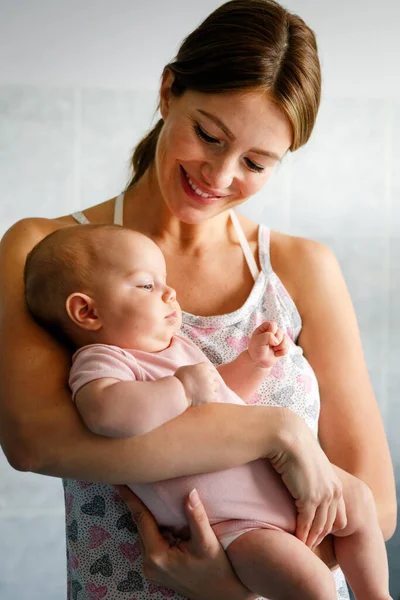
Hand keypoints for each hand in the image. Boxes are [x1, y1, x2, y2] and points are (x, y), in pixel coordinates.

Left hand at [113, 485, 256, 599]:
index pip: (141, 519)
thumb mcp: (207, 543)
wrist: (224, 595)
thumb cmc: (217, 570)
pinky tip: (164, 519)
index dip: (130, 499)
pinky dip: (156, 528)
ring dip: (150, 517)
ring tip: (150, 496)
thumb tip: (190, 493)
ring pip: (146, 534)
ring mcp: (152, 569)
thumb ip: (196, 517)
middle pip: (141, 526)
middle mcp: (149, 564)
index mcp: (157, 556)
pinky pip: (152, 541)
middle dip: (140, 505)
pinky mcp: (157, 570)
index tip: (118, 482)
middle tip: (136, 481)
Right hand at [175, 363, 219, 406]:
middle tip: (206, 385)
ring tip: (205, 392)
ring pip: (216, 387)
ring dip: (212, 389)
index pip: (211, 368)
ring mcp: (211, 386)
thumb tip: (195, 372)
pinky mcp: (211, 396)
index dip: (208, 372)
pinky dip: (211, 397)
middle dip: (212, 380)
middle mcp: (209, 375)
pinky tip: (205, 398)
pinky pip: (215, 396)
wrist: (178, 393)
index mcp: (203, 367)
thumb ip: (193, 368)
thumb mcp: (184, 369)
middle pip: (215, 377)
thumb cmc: (178, 380)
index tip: (206, 376)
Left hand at [247, 321, 288, 368]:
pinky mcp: (282, 346)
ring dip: (279, 347)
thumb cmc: (256, 350)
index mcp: (264, 328)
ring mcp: (278, 338)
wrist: (258, 362)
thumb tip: (277, 341)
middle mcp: (272, 332)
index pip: (273, 324)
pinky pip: (287, 347)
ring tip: (273, 349)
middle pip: (280, 332)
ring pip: (285, 339)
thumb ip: (268, 336)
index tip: (265, 338)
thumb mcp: (258, 341)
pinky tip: (275, 353)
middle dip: (276, 341)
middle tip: (269, 345)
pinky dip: (282, 352)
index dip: (272, 331)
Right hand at [267, 408, 343, 549]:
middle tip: (309, 546)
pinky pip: (306, 524)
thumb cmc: (292, 444)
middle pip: (329, 523)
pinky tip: (296, 541)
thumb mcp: (308, 461)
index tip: (315, 533)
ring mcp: (323, 496)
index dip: (327, 525)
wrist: (286, 435)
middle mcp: (333, 490)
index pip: (336, 512)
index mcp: (334, 482)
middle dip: (320, 536)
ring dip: (311, 539)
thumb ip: (309, 472)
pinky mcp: (309, 499)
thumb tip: (300, 475)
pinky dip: (302, 535)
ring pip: (319, 526)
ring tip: (302, 547)